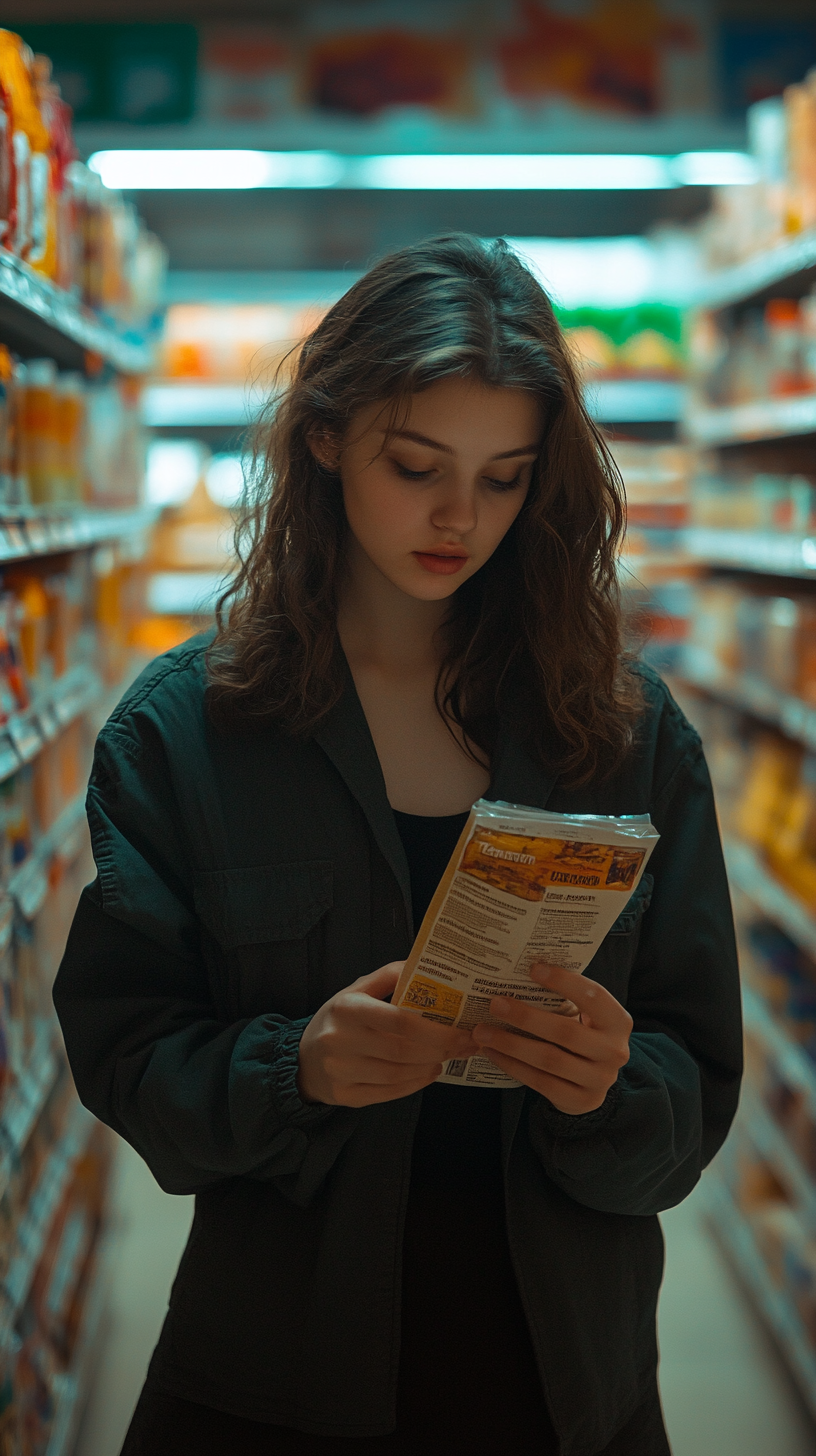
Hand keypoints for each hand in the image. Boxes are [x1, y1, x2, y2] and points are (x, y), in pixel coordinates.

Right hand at [297, 963, 474, 1107]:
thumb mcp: (356, 991)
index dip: (435, 1029)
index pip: (398, 1021)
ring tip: (449, 1055)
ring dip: (431, 1065)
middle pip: (403, 1050)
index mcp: (347, 1009)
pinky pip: (389, 1093)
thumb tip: (425, 964)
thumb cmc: (339, 1020)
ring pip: (398, 1074)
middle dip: (441, 1048)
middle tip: (465, 1044)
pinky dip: (415, 1083)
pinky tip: (429, 1071)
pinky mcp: (345, 1095)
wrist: (303, 1059)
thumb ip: (388, 976)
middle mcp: (341, 1041)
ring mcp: (341, 1072)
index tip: (462, 1029)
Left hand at [473, 962, 631, 1113]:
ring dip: (511, 1044)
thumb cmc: (583, 1035)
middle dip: (526, 1017)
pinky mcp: (580, 1100)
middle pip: (566, 1032)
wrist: (594, 1081)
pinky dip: (512, 1066)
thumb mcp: (586, 1016)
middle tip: (495, 1004)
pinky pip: (540, 1082)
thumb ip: (564, 999)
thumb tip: (519, 974)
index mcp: (618, 1021)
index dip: (565, 982)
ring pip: (549, 1060)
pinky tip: (492, 1053)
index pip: (594, 997)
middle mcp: (614, 1051)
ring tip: (482, 1032)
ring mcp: (599, 1080)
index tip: (533, 969)